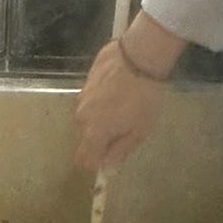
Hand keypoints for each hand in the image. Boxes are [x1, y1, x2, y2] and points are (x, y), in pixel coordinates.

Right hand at [74, 42, 164, 172]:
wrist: (137, 56)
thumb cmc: (142, 97)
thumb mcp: (139, 130)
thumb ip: (121, 151)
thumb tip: (108, 166)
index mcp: (94, 133)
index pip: (83, 161)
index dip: (95, 163)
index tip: (111, 156)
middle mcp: (80, 118)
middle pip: (85, 140)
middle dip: (100, 140)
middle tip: (123, 129)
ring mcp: (80, 99)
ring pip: (86, 120)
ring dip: (99, 121)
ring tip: (121, 108)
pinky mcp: (84, 83)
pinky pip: (88, 103)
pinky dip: (99, 104)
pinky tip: (116, 93)